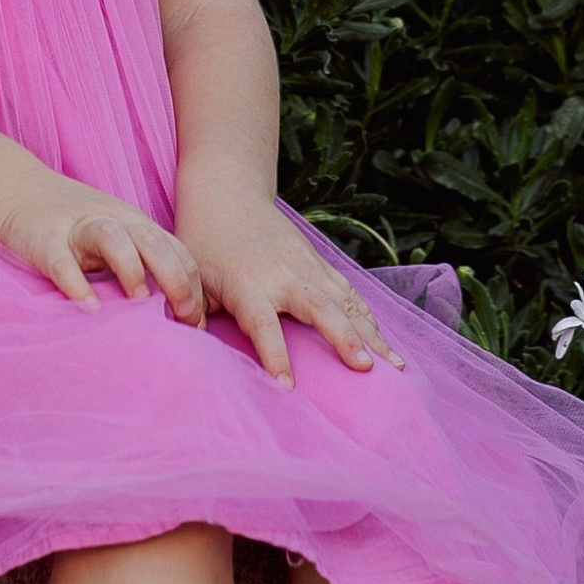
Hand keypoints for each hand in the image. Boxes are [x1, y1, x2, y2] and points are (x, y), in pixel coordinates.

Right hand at [0, 166, 208, 324]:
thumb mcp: (114, 235)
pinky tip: (88, 309)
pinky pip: (61, 260)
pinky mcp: (43, 238)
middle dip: (174, 277)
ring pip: (112, 238)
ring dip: (131, 269)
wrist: (15, 188)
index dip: (192, 285)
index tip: (197, 324)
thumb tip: (175, 312)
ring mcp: (76, 227)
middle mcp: (111, 220)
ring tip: (140, 302)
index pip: (175, 249)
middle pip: (152, 240)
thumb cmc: (71, 222)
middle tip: (183, 316)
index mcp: (133, 223)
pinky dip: (76, 283)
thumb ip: (141, 262)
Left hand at [174, 191, 402, 386]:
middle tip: (365, 368)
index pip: (264, 326)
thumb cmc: (204, 244)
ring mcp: (307, 267)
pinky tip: (385, 343)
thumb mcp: (193, 278)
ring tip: (394, 366)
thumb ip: (194, 313)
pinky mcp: (319, 263)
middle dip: (344, 338)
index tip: (287, 388)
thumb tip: (189, 346)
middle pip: (320, 309)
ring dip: (370, 333)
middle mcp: (284, 276)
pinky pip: (350, 292)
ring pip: (345, 301)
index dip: (275, 356)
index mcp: (249, 286)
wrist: (229, 196)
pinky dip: (369, 317)